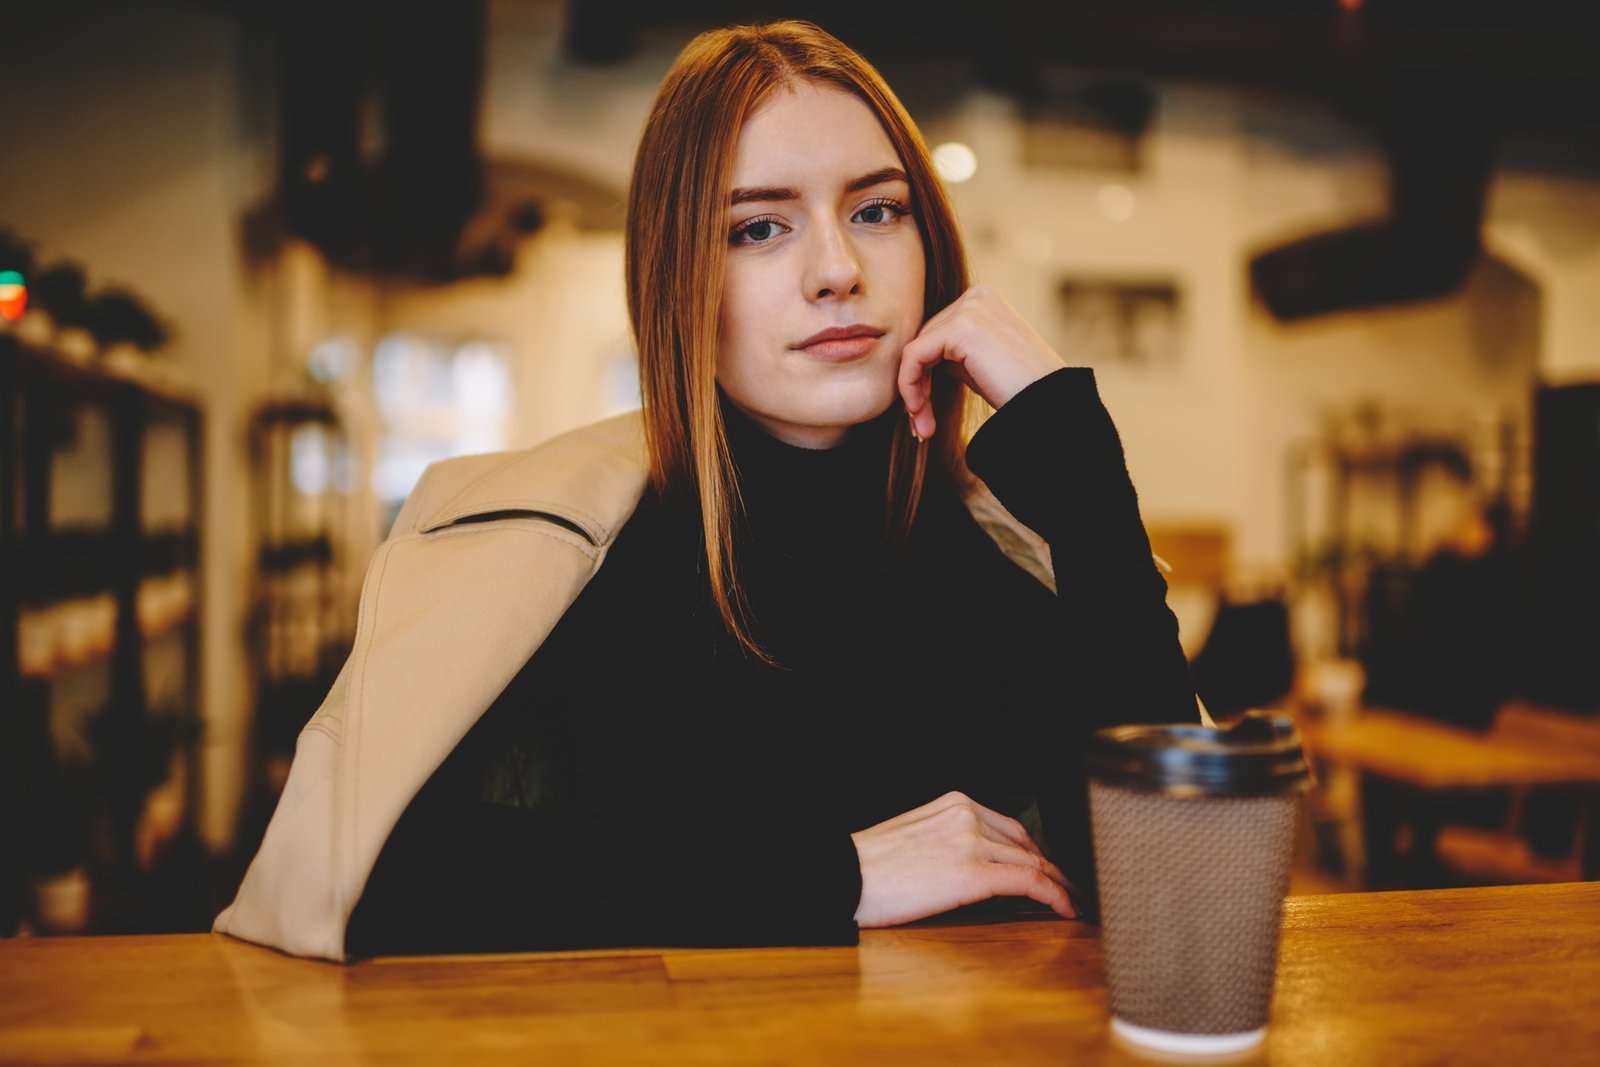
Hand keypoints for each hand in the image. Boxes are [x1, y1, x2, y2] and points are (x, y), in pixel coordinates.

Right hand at [851, 791, 1078, 926]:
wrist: (842, 877)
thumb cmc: (868, 868)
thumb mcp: (915, 839)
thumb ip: (948, 842)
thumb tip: (972, 869)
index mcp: (953, 804)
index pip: (1010, 828)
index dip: (1036, 853)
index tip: (1049, 872)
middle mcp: (967, 815)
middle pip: (1027, 844)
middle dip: (1053, 869)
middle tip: (1073, 890)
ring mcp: (971, 841)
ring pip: (1034, 862)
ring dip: (1061, 885)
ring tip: (1076, 904)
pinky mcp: (971, 872)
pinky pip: (1029, 882)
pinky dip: (1055, 895)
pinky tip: (1066, 910)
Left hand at [898, 285, 1066, 440]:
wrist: (1048, 404)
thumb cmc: (1018, 390)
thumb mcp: (980, 364)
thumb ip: (952, 355)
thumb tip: (916, 363)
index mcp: (983, 300)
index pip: (936, 334)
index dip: (923, 374)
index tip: (922, 412)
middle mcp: (976, 297)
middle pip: (923, 340)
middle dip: (917, 385)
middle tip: (919, 425)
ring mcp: (970, 309)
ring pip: (915, 350)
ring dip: (912, 392)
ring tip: (921, 427)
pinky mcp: (961, 328)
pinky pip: (914, 356)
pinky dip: (909, 385)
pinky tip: (920, 412)